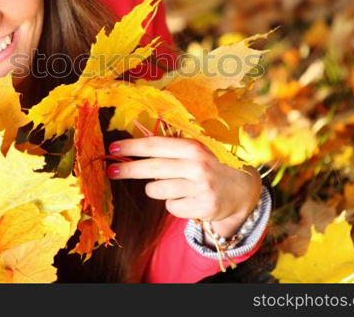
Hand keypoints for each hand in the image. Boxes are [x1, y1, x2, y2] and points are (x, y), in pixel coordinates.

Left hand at [107, 136, 261, 238]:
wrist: (242, 188)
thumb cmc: (211, 164)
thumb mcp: (196, 150)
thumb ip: (170, 147)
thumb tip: (133, 147)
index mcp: (193, 147)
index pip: (155, 145)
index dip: (132, 147)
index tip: (113, 148)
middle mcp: (197, 166)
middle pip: (152, 168)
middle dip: (128, 169)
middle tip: (111, 171)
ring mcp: (200, 188)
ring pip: (157, 190)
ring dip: (156, 189)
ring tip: (172, 185)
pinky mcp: (202, 208)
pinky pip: (171, 207)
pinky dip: (173, 203)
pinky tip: (187, 197)